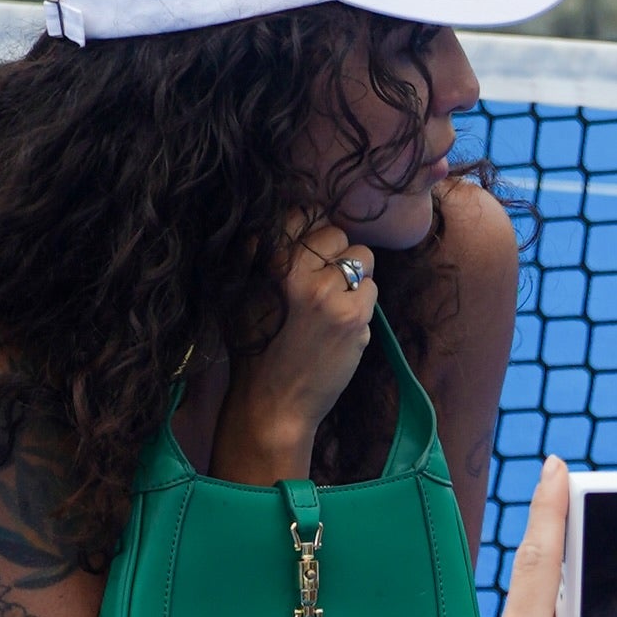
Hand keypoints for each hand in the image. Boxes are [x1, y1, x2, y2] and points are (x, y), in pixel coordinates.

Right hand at [211, 215, 380, 483]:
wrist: (274, 404)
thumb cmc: (256, 351)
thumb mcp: (244, 294)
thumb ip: (264, 254)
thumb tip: (297, 220)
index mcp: (267, 258)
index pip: (306, 213)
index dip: (313, 230)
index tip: (311, 254)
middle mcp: (297, 269)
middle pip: (338, 234)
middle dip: (336, 256)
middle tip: (320, 289)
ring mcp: (327, 292)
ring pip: (362, 258)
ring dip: (354, 279)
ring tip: (332, 307)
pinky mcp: (352, 315)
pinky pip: (372, 288)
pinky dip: (362, 304)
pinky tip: (341, 326)